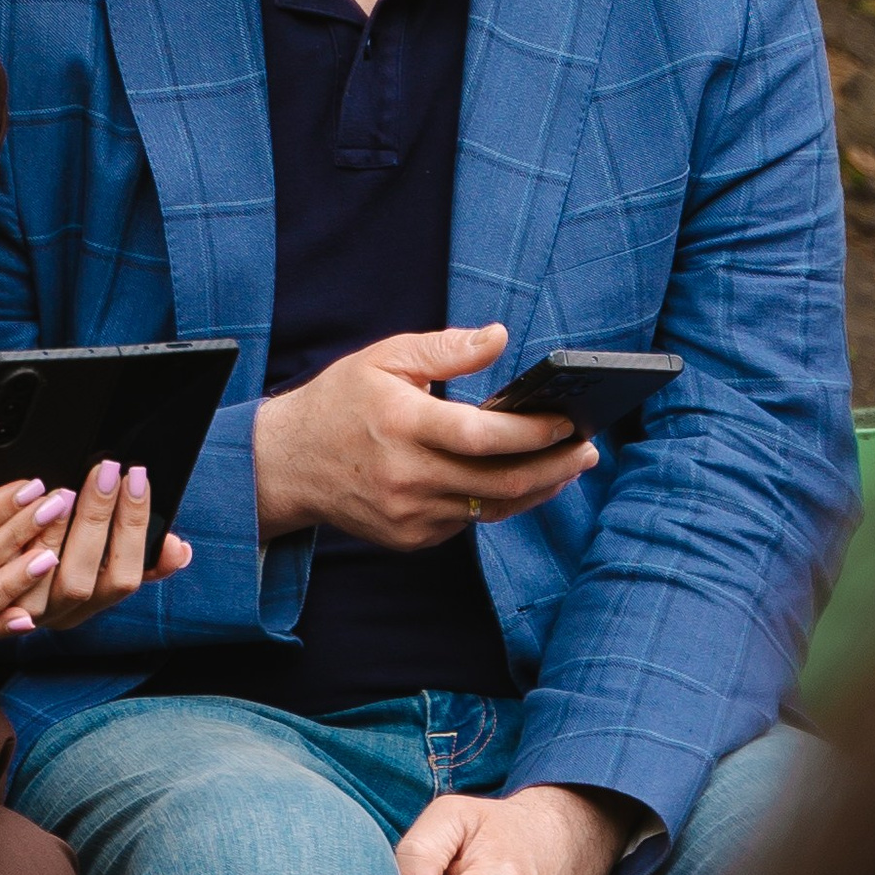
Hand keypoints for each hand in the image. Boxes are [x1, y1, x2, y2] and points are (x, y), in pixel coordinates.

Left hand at [33, 460, 195, 632]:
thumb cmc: (67, 560)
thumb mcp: (107, 565)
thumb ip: (143, 557)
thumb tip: (178, 548)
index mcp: (97, 602)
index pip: (124, 577)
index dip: (134, 528)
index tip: (137, 480)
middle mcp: (62, 613)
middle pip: (81, 580)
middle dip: (97, 519)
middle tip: (106, 471)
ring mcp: (25, 610)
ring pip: (40, 578)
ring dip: (55, 530)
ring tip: (66, 490)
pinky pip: (4, 573)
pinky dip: (18, 536)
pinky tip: (26, 503)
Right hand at [252, 324, 596, 550]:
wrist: (287, 465)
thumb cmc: (339, 404)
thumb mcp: (384, 359)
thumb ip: (445, 349)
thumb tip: (499, 338)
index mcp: (402, 425)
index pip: (482, 436)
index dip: (531, 432)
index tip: (566, 421)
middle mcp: (406, 476)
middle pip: (500, 481)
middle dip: (554, 466)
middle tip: (587, 450)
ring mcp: (408, 514)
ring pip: (492, 508)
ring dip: (537, 488)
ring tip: (566, 467)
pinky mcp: (410, 536)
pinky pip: (468, 522)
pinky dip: (497, 501)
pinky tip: (516, 481)